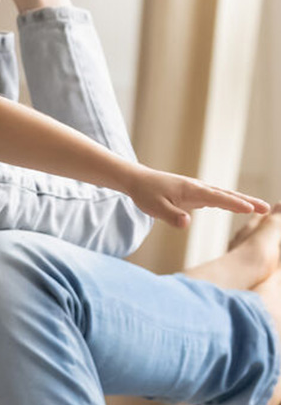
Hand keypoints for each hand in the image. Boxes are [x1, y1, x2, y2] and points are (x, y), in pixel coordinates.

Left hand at [126, 164, 268, 228]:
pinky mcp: (195, 195)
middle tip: (267, 208)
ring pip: (225, 196)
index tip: (252, 209)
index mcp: (192, 190)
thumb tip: (187, 223)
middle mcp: (199, 188)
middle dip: (248, 202)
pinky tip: (239, 207)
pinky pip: (217, 199)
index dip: (234, 204)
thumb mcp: (155, 207)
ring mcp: (198, 191)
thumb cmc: (146, 193)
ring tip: (261, 209)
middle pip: (228, 195)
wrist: (138, 181)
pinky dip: (231, 202)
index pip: (218, 198)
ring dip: (243, 202)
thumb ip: (171, 216)